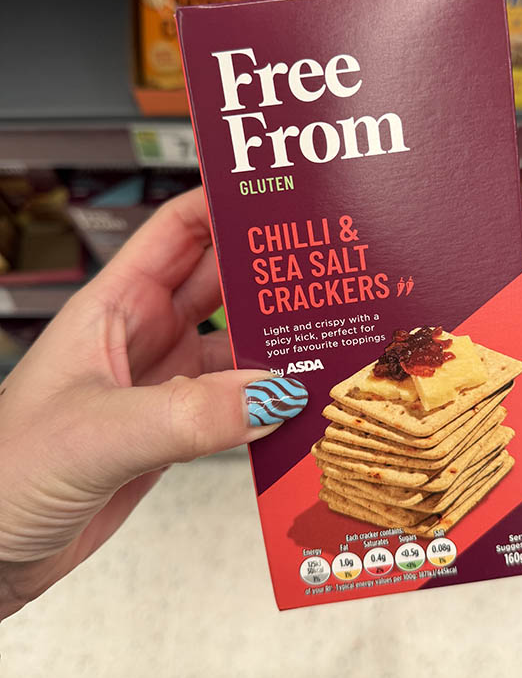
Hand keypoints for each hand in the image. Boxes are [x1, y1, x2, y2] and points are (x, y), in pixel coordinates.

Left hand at [0, 188, 306, 619]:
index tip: (286, 201)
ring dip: (277, 345)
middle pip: (221, 284)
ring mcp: (161, 386)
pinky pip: (235, 404)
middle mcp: (142, 337)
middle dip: (271, 274)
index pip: (180, 230)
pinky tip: (299, 408)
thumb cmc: (2, 476)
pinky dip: (269, 404)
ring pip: (234, 348)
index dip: (230, 206)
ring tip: (330, 339)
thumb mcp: (99, 433)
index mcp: (113, 306)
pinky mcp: (173, 433)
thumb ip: (190, 415)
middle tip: (332, 271)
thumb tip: (276, 394)